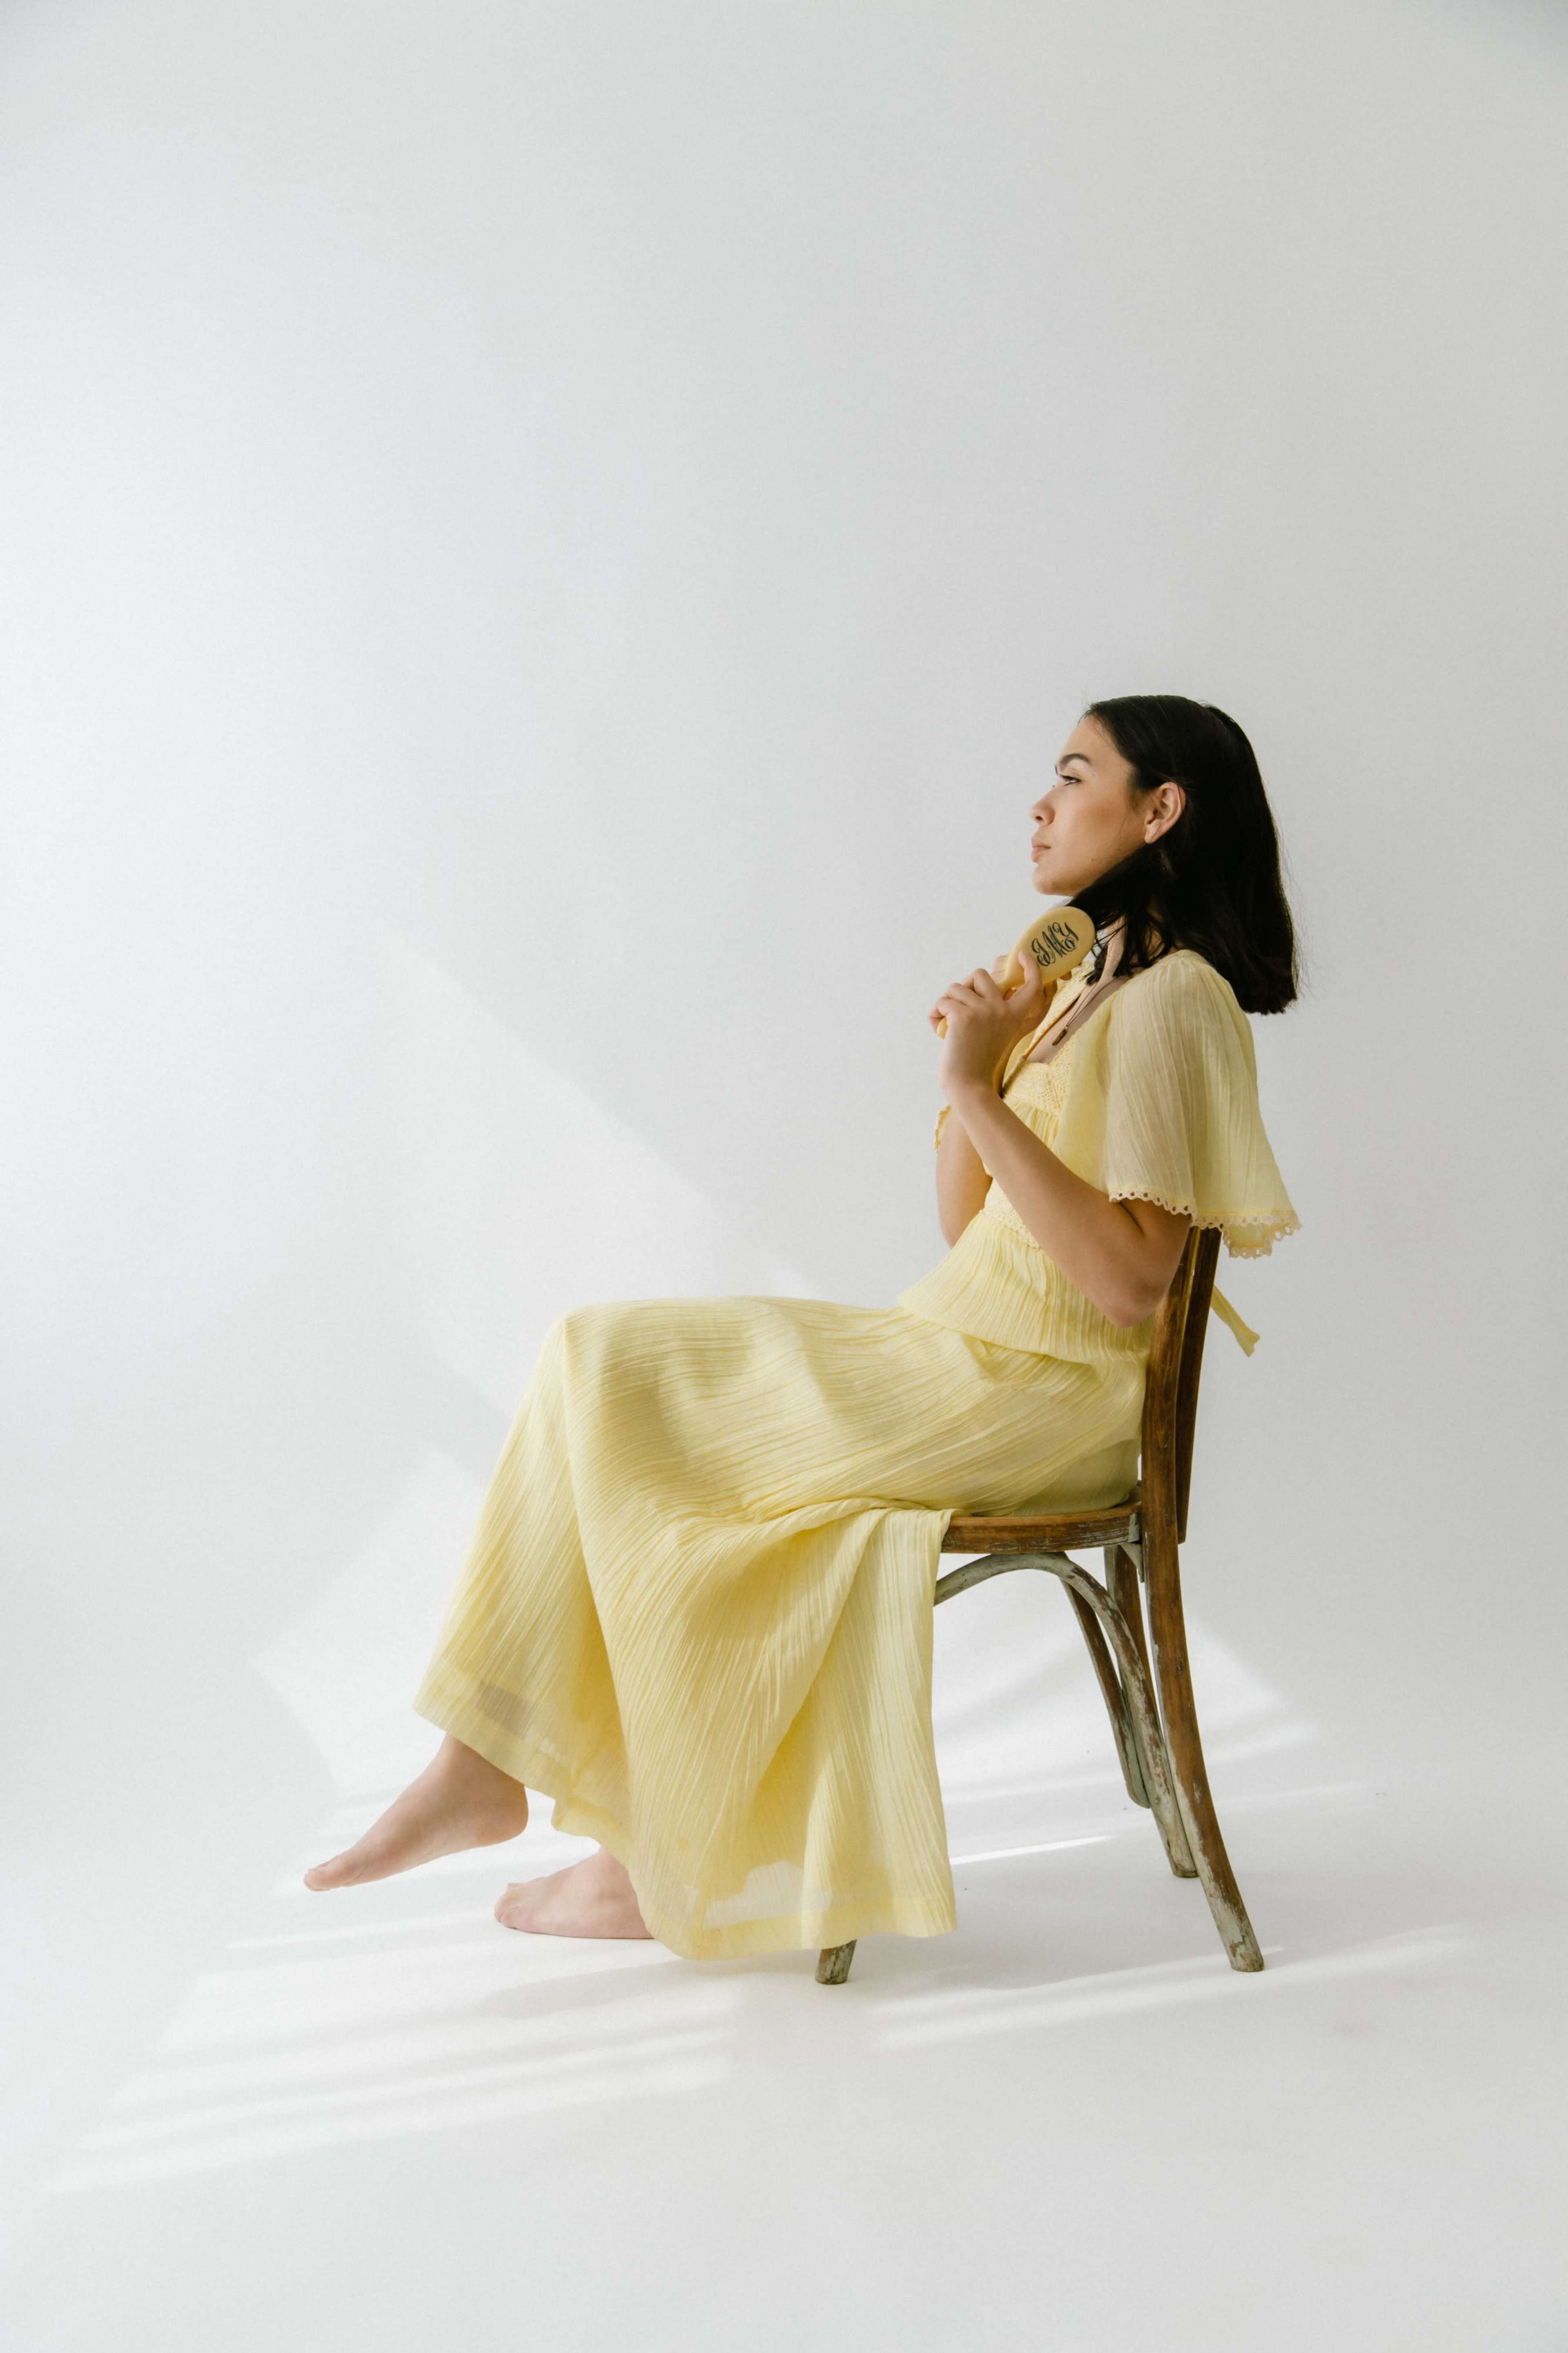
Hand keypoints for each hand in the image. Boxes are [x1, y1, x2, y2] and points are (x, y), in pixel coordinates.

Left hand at [928, 955, 1048, 1097]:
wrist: (969, 1087)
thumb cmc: (977, 1063)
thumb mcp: (994, 1033)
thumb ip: (992, 1012)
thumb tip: (974, 987)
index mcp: (1015, 1016)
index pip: (1031, 986)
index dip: (1030, 967)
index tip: (1024, 955)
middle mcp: (1003, 1010)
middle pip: (979, 974)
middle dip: (962, 985)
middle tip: (955, 1007)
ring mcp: (985, 1012)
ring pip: (955, 987)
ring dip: (944, 1002)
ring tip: (944, 1024)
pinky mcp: (964, 1016)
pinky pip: (942, 1001)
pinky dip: (934, 1014)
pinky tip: (938, 1030)